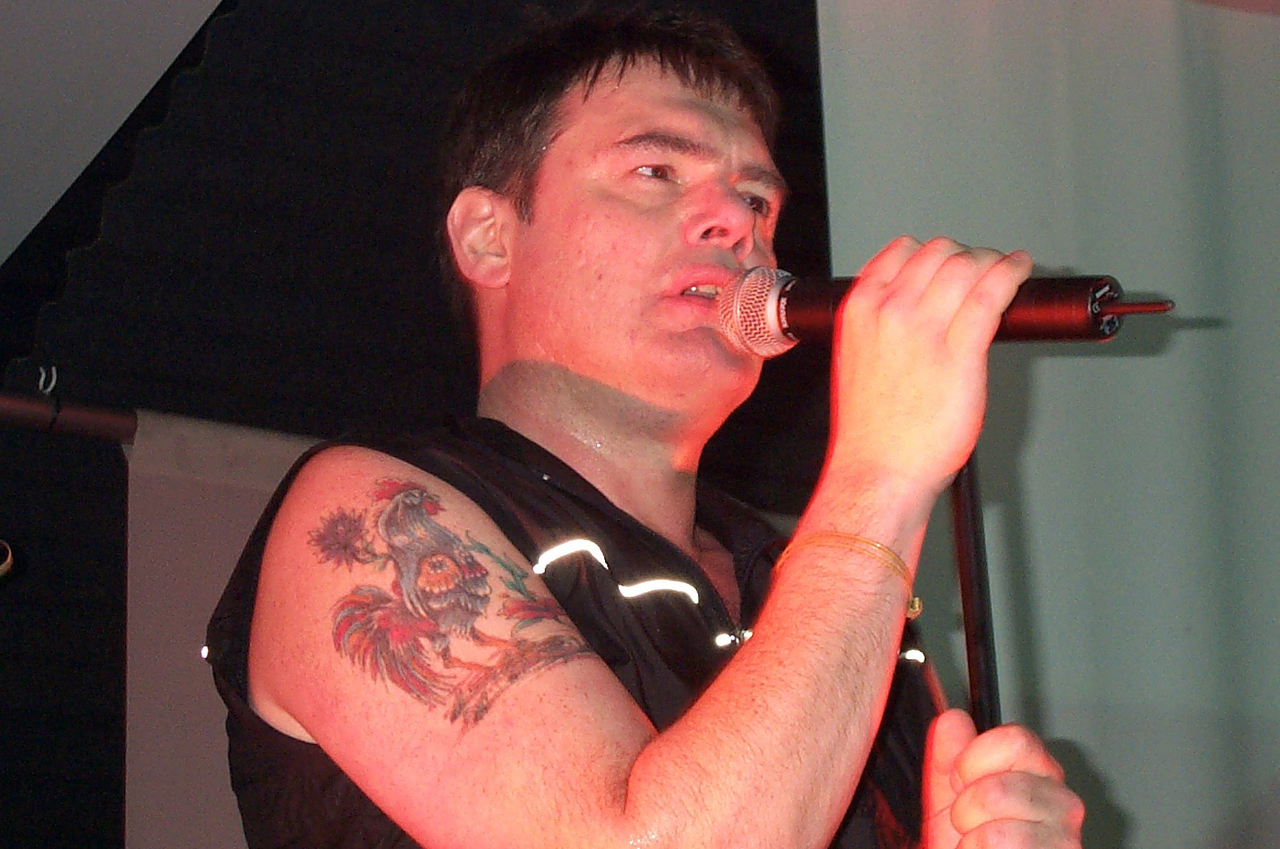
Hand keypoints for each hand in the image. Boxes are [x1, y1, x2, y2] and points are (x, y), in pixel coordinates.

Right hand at [825, 236, 1031, 502]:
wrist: (878, 469)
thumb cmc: (870, 429)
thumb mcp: (858, 359)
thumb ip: (882, 326)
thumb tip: (918, 308)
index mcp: (860, 310)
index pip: (901, 251)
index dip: (933, 251)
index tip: (949, 258)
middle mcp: (890, 312)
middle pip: (938, 253)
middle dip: (966, 254)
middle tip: (981, 266)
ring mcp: (925, 330)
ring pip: (967, 266)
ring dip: (992, 260)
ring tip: (1005, 267)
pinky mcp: (961, 353)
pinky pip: (992, 294)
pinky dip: (1012, 273)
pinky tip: (1020, 270)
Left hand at [923, 709, 1084, 847]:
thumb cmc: (964, 842)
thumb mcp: (947, 795)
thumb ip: (949, 754)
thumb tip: (954, 719)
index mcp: (1037, 772)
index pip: (1017, 739)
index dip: (974, 759)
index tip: (961, 779)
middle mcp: (1061, 804)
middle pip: (1003, 787)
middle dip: (967, 807)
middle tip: (969, 822)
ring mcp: (1065, 840)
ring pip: (1001, 830)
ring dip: (972, 841)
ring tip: (976, 845)